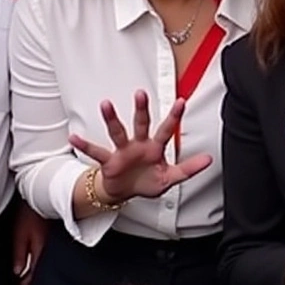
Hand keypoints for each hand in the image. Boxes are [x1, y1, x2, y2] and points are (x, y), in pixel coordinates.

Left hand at [12, 201, 46, 284]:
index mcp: (40, 250)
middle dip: (30, 277)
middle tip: (22, 284)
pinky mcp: (48, 234)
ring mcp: (49, 240)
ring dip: (34, 268)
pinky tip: (33, 257)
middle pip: (38, 268)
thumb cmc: (29, 212)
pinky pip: (43, 251)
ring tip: (25, 274)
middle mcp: (47, 247)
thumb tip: (17, 271)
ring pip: (41, 260)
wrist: (41, 194)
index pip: (33, 273)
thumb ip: (19, 254)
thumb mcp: (19, 235)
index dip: (26, 283)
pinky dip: (37, 257)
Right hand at [68, 90, 210, 201]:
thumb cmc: (147, 181)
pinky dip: (84, 145)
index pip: (166, 130)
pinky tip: (74, 137)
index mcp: (155, 147)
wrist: (124, 191)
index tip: (182, 100)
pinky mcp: (109, 162)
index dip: (174, 117)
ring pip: (117, 132)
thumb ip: (189, 169)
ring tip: (105, 104)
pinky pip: (95, 152)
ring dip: (111, 119)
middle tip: (141, 93)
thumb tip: (210, 159)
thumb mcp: (170, 178)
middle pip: (141, 124)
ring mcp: (122, 151)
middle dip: (141, 109)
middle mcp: (138, 144)